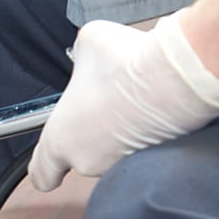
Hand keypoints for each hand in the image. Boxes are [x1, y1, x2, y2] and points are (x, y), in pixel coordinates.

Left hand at [29, 12, 218, 190]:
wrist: (177, 76)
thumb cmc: (127, 62)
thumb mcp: (89, 43)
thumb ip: (80, 57)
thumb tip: (86, 56)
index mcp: (60, 140)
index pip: (40, 175)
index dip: (45, 172)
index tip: (50, 169)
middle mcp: (87, 162)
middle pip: (82, 158)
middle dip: (90, 137)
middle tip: (104, 107)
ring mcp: (119, 165)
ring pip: (112, 155)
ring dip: (118, 136)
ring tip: (132, 101)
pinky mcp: (151, 163)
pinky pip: (141, 151)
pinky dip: (145, 136)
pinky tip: (153, 109)